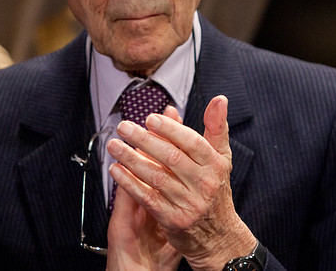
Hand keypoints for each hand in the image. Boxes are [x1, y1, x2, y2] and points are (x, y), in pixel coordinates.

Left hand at [107, 96, 256, 270]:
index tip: (150, 118)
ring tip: (114, 145)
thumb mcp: (221, 158)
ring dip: (131, 159)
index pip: (192, 142)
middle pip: (171, 158)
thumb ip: (216, 128)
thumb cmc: (215, 189)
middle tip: (124, 127)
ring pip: (156, 177)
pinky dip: (129, 183)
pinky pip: (147, 197)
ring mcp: (188, 203)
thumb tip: (219, 99)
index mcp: (214, 164)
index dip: (170, 129)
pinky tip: (116, 170)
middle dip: (144, 140)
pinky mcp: (173, 220)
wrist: (219, 236)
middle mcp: (204, 184)